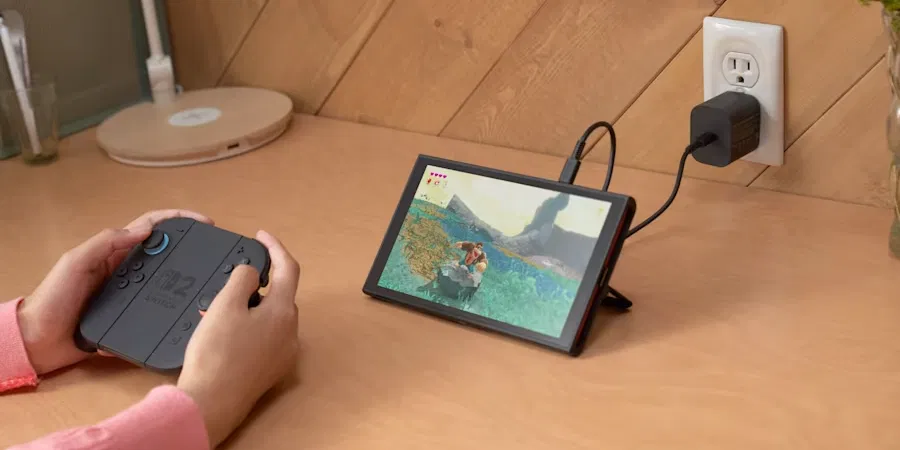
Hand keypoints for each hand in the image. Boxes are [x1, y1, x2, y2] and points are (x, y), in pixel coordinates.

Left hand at [17, 210, 213, 374]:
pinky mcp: (132, 321)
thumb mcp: (76, 262)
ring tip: (210, 281)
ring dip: (187, 278)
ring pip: (166, 282)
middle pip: (165, 254)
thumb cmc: (54, 298)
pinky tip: (190, 312)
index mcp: (115, 253)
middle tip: (216, 253)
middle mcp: (127, 272)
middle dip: (191, 248)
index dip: (178, 221)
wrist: (40, 342)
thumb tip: (147, 230)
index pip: (152, 228)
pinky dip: (175, 309)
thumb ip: (106, 242)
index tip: (204, 224)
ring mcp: (131, 296)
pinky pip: (158, 312)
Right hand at [177, 230, 299, 446]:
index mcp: (283, 312)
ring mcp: (283, 353)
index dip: (275, 247)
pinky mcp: (271, 369)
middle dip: (257, 282)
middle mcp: (290, 332)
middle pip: (279, 294)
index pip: (288, 269)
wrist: (210, 403)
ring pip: (270, 317)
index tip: (261, 236)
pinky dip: (249, 327)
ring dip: (250, 307)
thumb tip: (250, 272)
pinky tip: (226, 333)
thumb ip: (242, 279)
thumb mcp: (225, 305)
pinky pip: (265, 337)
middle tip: (229, 280)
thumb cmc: (216, 355)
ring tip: (219, 310)